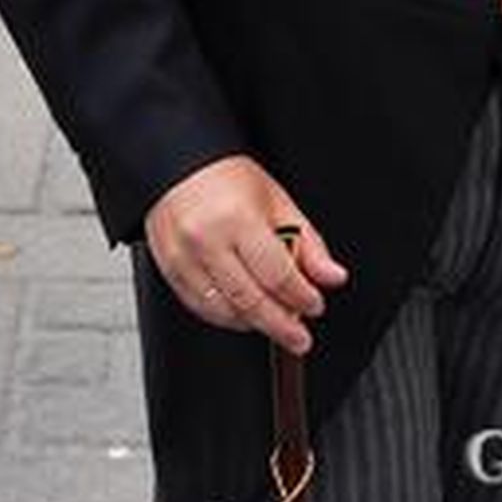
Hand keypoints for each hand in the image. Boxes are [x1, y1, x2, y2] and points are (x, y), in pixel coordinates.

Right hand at [145, 155, 347, 354]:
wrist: (180, 164)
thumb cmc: (228, 177)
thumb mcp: (277, 201)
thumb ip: (308, 242)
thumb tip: (332, 276)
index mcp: (238, 219)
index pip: (277, 274)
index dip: (301, 297)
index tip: (314, 304)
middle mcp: (207, 241)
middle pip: (251, 301)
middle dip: (281, 325)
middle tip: (299, 337)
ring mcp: (184, 258)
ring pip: (225, 311)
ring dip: (254, 323)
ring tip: (275, 322)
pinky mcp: (169, 270)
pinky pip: (200, 308)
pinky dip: (226, 317)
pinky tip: (245, 314)